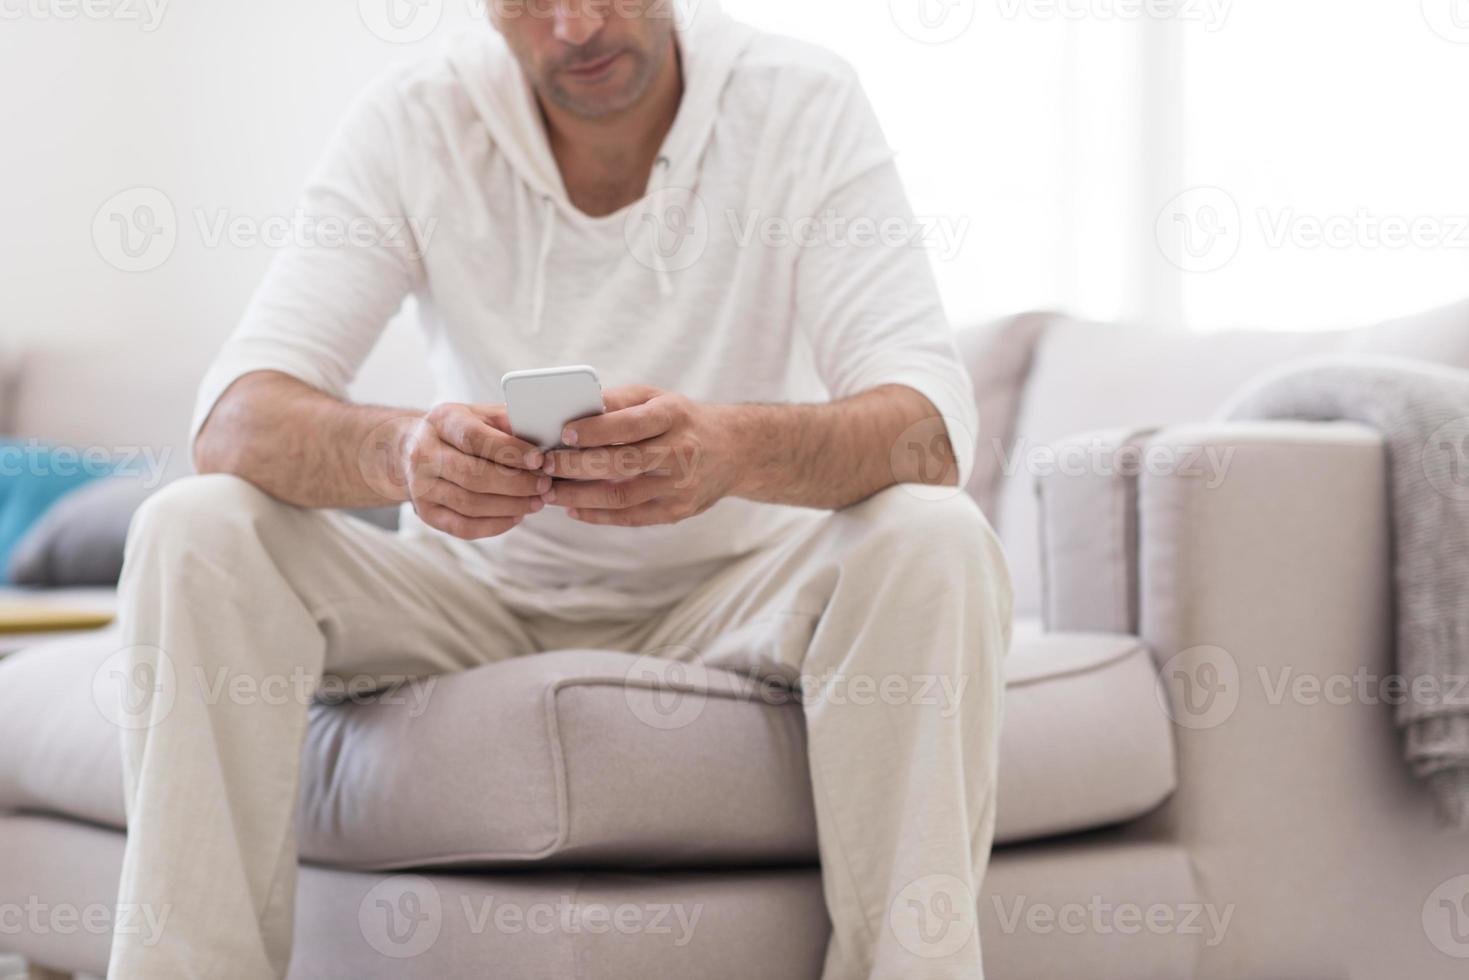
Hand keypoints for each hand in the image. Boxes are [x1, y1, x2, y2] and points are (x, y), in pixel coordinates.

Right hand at [398, 403, 549, 539]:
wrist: (413, 447)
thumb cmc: (460, 430)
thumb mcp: (481, 414)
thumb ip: (508, 422)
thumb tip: (543, 437)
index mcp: (442, 421)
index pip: (474, 438)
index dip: (510, 451)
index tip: (539, 460)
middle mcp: (424, 454)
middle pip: (473, 475)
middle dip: (515, 484)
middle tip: (544, 486)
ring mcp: (421, 486)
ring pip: (469, 503)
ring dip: (510, 506)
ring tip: (536, 502)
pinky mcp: (426, 512)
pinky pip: (463, 526)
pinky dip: (494, 525)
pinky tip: (516, 516)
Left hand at [540, 386, 739, 526]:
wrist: (735, 451)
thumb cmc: (682, 420)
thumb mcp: (658, 398)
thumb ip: (618, 402)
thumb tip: (574, 410)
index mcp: (674, 416)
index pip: (631, 424)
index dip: (596, 430)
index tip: (563, 432)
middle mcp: (681, 451)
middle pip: (622, 463)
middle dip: (578, 465)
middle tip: (545, 465)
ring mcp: (681, 486)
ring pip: (622, 496)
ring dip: (580, 496)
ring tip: (550, 492)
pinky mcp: (678, 511)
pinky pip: (632, 518)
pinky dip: (598, 515)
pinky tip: (574, 509)